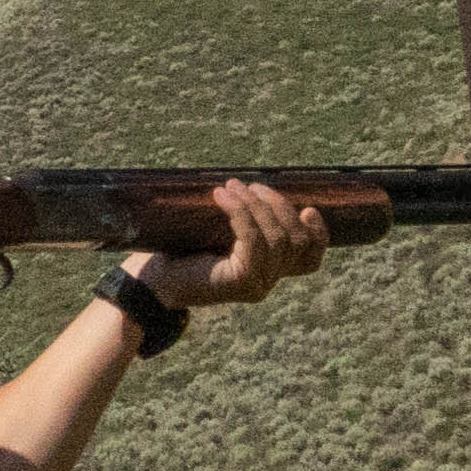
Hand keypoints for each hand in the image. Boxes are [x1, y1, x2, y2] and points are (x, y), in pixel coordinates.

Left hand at [140, 176, 330, 316]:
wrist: (152, 281)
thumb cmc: (181, 251)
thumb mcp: (218, 232)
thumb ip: (245, 219)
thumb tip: (254, 186)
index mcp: (269, 270)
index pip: (311, 257)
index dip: (318, 232)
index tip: (307, 208)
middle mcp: (268, 281)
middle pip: (297, 240)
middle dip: (277, 205)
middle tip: (247, 185)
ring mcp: (257, 285)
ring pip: (277, 238)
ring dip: (256, 205)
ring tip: (231, 188)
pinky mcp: (242, 283)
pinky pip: (254, 241)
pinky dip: (240, 213)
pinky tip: (221, 197)